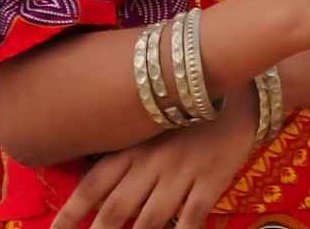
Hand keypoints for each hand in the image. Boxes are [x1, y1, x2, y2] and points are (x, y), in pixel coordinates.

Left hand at [54, 86, 256, 227]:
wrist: (240, 93)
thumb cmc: (189, 113)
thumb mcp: (150, 128)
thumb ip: (125, 154)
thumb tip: (96, 188)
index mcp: (132, 147)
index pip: (92, 185)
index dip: (69, 213)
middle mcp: (152, 162)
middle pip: (116, 209)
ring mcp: (182, 172)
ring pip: (150, 219)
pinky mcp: (212, 179)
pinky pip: (192, 215)